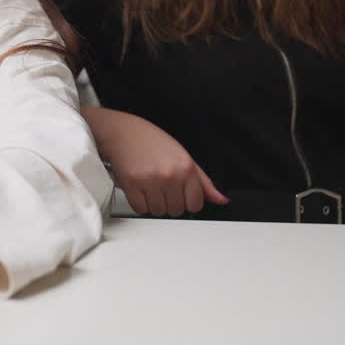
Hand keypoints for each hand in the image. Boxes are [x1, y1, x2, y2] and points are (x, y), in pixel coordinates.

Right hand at [89, 106, 227, 216]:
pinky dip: (139, 203)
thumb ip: (204, 182)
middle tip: (161, 185)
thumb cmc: (152, 142)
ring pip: (158, 212)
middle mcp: (170, 175)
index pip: (196, 204)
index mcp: (186, 167)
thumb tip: (222, 200)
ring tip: (150, 185)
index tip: (179, 192)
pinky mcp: (132, 185)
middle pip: (177, 211)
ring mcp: (150, 181)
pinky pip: (140, 209)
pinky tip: (139, 188)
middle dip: (169, 201)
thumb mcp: (184, 157)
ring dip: (154, 203)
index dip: (187, 201)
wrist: (122, 132)